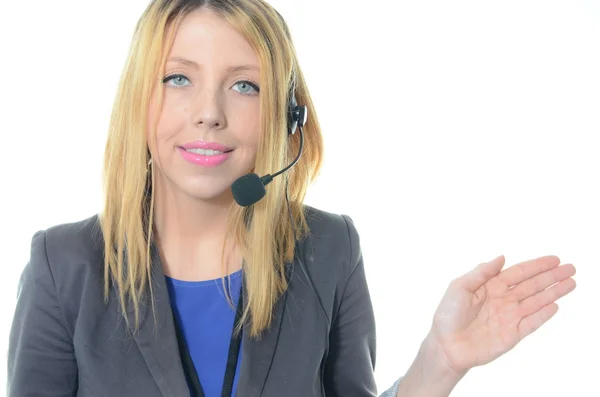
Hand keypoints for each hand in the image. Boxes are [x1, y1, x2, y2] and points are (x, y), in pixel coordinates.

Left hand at [427, 255, 575, 375]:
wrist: (446, 345)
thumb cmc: (448, 314)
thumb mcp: (459, 287)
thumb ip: (481, 272)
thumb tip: (502, 257)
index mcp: (491, 286)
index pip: (519, 272)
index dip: (536, 266)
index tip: (554, 259)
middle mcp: (503, 299)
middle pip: (532, 285)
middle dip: (551, 276)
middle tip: (571, 268)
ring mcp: (509, 317)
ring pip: (536, 301)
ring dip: (554, 292)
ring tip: (571, 283)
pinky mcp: (512, 334)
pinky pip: (532, 323)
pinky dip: (544, 315)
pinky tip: (555, 306)